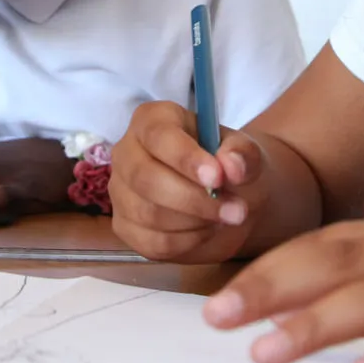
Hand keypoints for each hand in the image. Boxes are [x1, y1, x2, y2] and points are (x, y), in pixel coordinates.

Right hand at [109, 100, 261, 262]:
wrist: (223, 196)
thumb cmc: (225, 163)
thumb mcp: (242, 151)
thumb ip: (242, 153)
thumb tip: (232, 166)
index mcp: (152, 121)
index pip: (159, 136)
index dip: (186, 158)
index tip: (217, 178)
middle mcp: (127, 153)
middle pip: (147, 179)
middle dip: (195, 200)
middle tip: (237, 211)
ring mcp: (121, 192)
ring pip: (149, 214)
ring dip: (196, 222)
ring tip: (226, 217)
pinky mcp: (125, 227)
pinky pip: (152, 242)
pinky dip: (187, 242)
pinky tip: (207, 230)